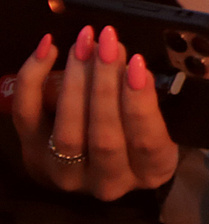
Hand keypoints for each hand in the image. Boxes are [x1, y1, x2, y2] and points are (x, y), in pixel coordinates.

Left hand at [6, 24, 180, 200]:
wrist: (99, 161)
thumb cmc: (143, 130)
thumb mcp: (165, 119)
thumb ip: (155, 97)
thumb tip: (138, 63)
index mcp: (151, 171)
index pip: (147, 141)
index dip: (140, 102)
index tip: (137, 62)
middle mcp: (109, 181)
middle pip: (104, 137)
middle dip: (105, 84)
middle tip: (107, 42)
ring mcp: (67, 173)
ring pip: (68, 131)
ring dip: (75, 81)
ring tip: (84, 44)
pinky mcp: (33, 156)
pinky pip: (28, 119)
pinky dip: (33, 82)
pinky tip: (48, 51)